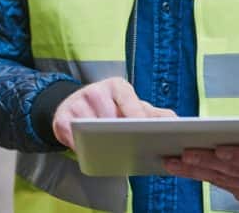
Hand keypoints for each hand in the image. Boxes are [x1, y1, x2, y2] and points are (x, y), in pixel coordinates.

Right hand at [52, 77, 175, 148]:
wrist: (74, 105)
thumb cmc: (110, 108)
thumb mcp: (132, 106)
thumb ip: (154, 114)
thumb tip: (176, 122)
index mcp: (116, 86)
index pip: (128, 99)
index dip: (137, 115)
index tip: (145, 130)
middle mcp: (95, 91)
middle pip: (109, 115)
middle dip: (119, 132)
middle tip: (131, 146)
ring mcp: (76, 103)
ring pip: (90, 126)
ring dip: (100, 141)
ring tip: (111, 152)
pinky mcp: (61, 118)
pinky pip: (72, 136)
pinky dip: (81, 147)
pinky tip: (91, 153)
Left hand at [163, 123, 238, 202]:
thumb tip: (238, 124)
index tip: (219, 149)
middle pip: (236, 170)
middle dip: (207, 161)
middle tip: (185, 153)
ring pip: (223, 179)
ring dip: (196, 171)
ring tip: (174, 162)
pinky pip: (221, 185)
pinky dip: (201, 176)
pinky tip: (184, 169)